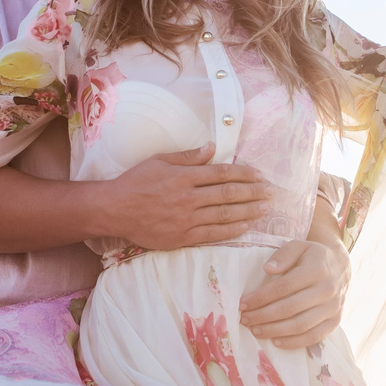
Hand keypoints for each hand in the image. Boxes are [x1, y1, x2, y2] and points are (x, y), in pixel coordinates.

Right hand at [104, 143, 272, 249]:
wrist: (115, 210)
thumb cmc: (135, 182)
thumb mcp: (159, 161)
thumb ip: (187, 156)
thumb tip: (212, 147)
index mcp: (183, 177)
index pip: (221, 173)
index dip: (243, 173)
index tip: (259, 174)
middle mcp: (188, 198)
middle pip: (228, 194)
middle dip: (253, 192)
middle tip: (271, 191)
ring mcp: (186, 220)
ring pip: (224, 215)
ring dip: (248, 211)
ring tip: (265, 209)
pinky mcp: (182, 237)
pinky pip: (213, 234)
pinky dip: (232, 231)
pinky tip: (246, 227)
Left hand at [239, 238, 350, 347]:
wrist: (341, 266)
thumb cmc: (313, 256)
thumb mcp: (299, 246)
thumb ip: (283, 255)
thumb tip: (268, 269)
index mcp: (317, 269)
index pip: (284, 287)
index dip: (261, 297)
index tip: (243, 303)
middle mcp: (327, 290)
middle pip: (290, 308)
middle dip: (263, 316)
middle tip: (245, 319)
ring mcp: (333, 308)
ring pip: (300, 325)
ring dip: (275, 331)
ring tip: (255, 330)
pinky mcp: (335, 321)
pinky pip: (313, 336)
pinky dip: (293, 342)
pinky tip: (276, 341)